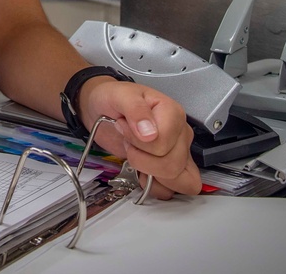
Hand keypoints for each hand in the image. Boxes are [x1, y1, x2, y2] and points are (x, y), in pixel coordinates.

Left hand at [79, 78, 199, 198]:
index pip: (164, 144)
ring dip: (153, 178)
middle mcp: (181, 135)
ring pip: (182, 182)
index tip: (124, 128)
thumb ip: (135, 109)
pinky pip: (173, 190)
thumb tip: (149, 134)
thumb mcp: (120, 96)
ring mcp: (178, 153)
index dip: (139, 143)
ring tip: (138, 159)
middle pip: (173, 166)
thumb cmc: (114, 99)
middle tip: (129, 144)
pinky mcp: (171, 168)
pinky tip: (142, 172)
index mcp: (173, 114)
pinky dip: (155, 187)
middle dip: (142, 160)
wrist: (103, 108)